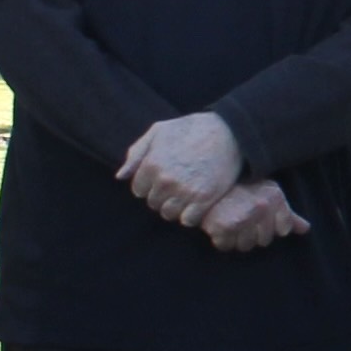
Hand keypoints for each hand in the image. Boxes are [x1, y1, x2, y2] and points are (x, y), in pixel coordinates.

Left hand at [120, 112, 244, 223]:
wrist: (229, 132)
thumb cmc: (192, 129)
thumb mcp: (159, 131)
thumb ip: (136, 153)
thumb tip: (120, 176)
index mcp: (151, 164)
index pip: (139, 191)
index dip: (150, 185)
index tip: (163, 178)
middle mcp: (165, 181)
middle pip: (153, 204)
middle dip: (162, 196)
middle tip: (177, 185)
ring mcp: (184, 192)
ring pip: (169, 214)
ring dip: (176, 207)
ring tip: (186, 194)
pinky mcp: (204, 200)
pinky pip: (188, 220)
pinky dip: (191, 215)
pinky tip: (197, 203)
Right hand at [200, 180, 312, 255]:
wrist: (209, 181)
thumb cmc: (242, 190)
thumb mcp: (268, 195)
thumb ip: (287, 215)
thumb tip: (305, 229)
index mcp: (275, 197)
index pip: (283, 230)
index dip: (272, 226)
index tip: (260, 215)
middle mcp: (262, 206)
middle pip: (265, 240)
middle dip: (254, 233)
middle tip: (243, 218)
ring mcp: (242, 217)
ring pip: (246, 246)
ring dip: (238, 238)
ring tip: (232, 221)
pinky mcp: (221, 226)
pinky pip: (225, 246)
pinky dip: (221, 239)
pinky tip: (219, 225)